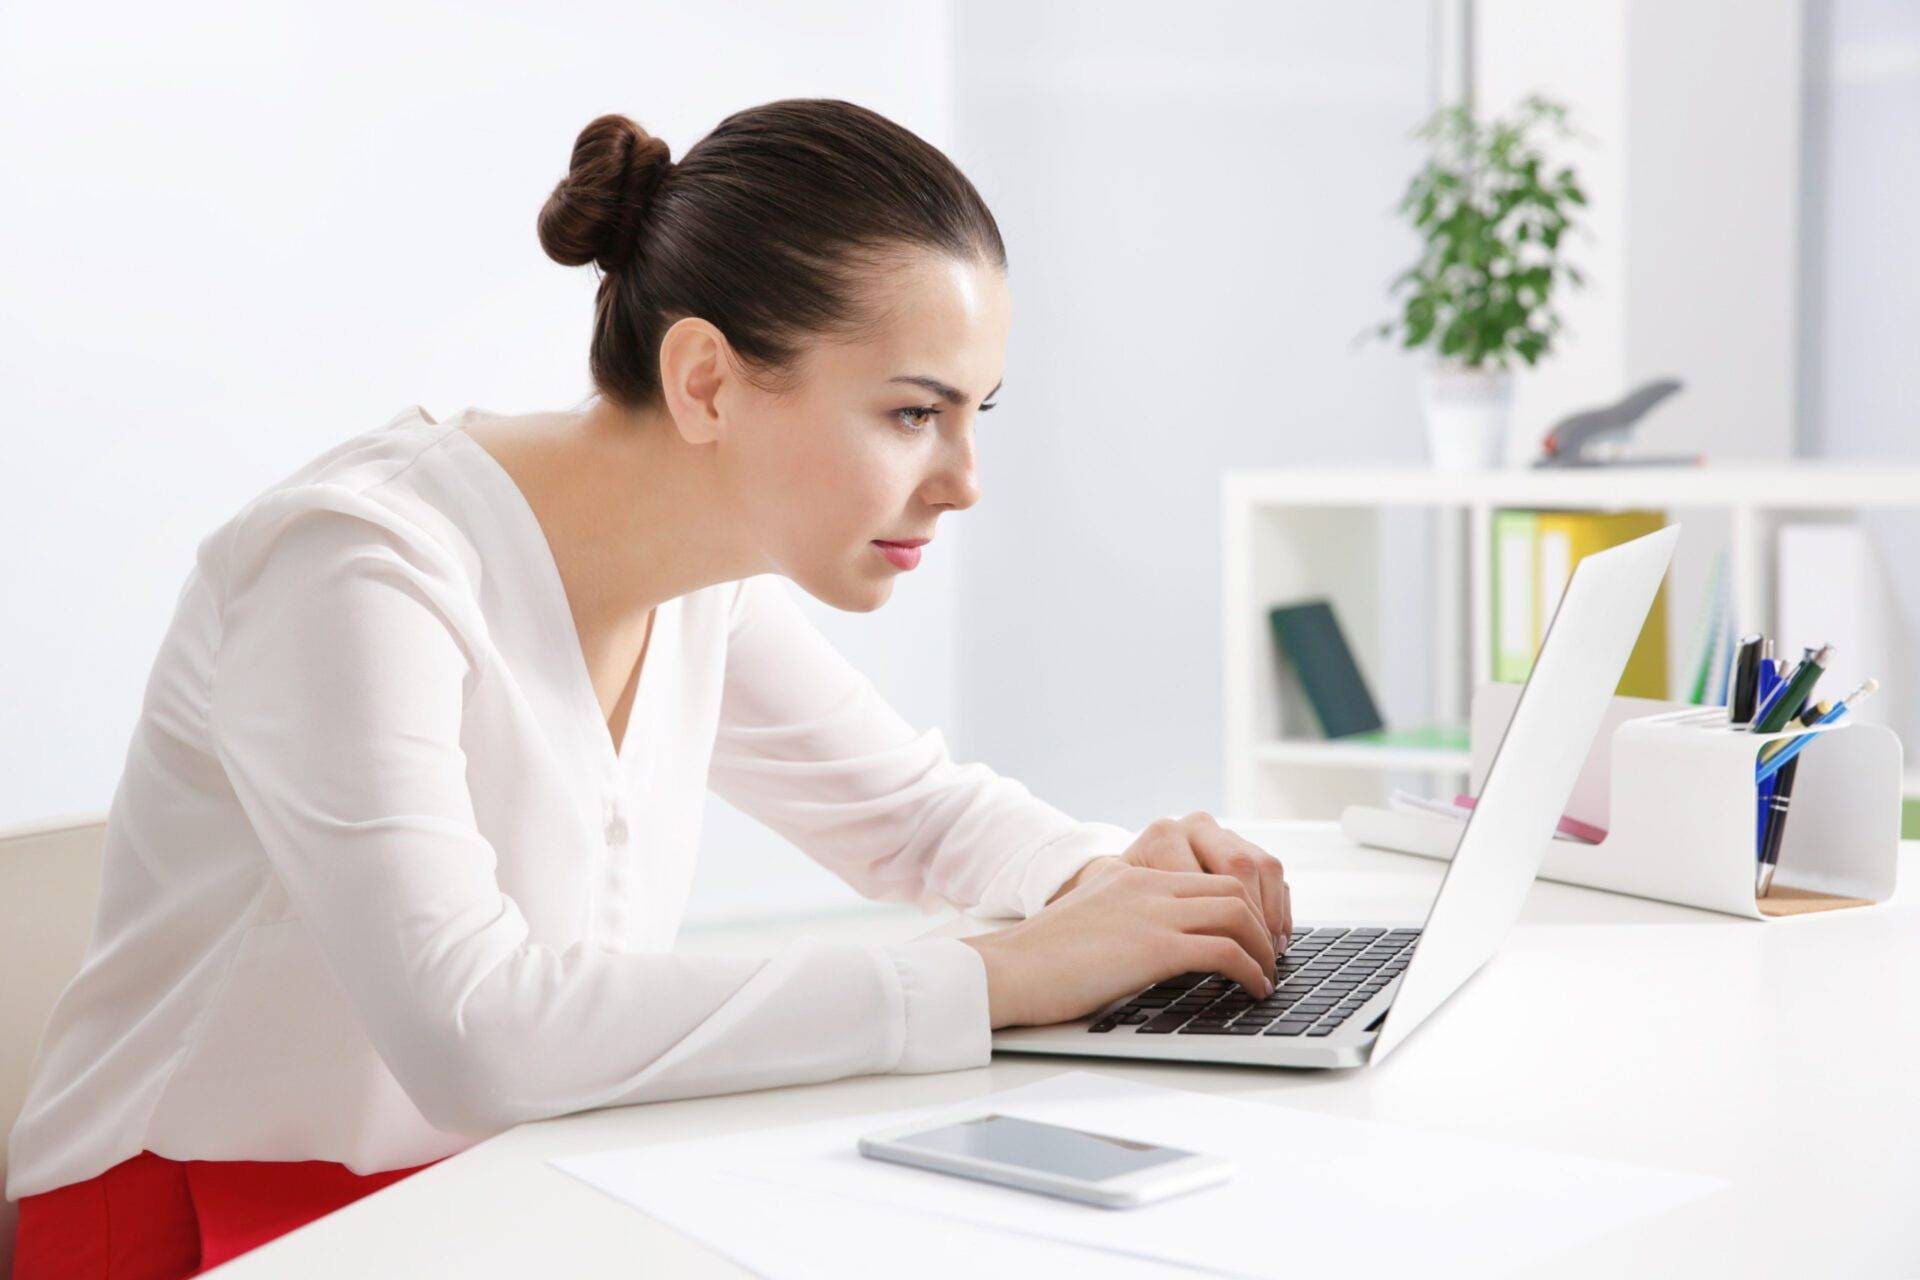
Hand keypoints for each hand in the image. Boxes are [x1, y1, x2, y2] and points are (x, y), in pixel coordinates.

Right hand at [959, 814, 1290, 1028]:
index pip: (1206, 875)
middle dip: (1262, 922)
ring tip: (1267, 974)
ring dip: (1262, 947)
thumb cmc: (1038, 958)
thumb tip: (1148, 944)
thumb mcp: (1087, 918)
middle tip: (1270, 955)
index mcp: (1132, 876)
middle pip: (1232, 887)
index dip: (1240, 905)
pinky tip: (1251, 989)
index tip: (1252, 934)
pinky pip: (1224, 951)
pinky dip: (1249, 970)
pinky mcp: (1153, 948)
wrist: (1007, 970)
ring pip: (1236, 913)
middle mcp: (1147, 886)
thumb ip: (1122, 915)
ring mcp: (1152, 913)